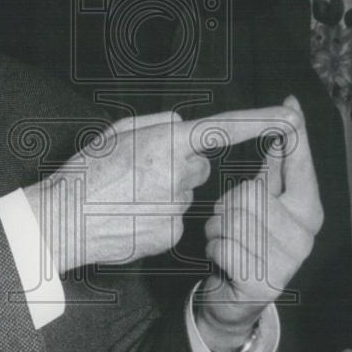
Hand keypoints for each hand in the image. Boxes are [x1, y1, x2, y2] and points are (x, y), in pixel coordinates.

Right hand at [24, 104, 300, 274]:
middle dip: (179, 168)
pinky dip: (157, 218)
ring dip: (164, 194)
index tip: (288, 118)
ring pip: (184, 196)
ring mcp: (176, 207)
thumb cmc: (84, 173)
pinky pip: (174, 220)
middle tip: (140, 174)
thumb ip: (156, 125)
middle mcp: (177, 174)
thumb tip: (182, 125)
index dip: (258, 122)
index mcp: (165, 143)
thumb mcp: (115, 133)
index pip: (223, 129)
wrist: (63, 221)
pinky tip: (130, 218)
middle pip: (199, 167)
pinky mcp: (171, 234)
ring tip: (128, 198)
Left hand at [195, 96, 323, 351]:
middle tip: (231, 220)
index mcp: (308, 210)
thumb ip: (277, 165)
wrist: (236, 299)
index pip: (300, 165)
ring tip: (227, 239)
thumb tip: (288, 115)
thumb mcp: (265, 201)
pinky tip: (224, 260)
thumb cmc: (248, 242)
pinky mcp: (261, 284)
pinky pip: (221, 246)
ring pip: (232, 218)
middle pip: (249, 192)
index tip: (289, 106)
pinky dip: (212, 249)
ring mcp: (286, 263)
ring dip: (217, 227)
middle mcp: (305, 236)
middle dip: (227, 203)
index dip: (293, 135)